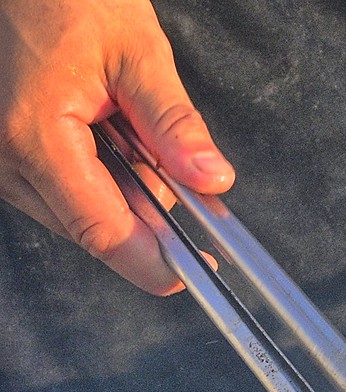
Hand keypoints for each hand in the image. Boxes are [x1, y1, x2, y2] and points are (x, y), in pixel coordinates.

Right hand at [0, 0, 232, 292]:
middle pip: (92, 229)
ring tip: (130, 130)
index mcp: (33, 135)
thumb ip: (174, 123)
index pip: (102, 231)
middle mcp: (5, 157)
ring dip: (123, 192)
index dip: (156, 262)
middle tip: (178, 167)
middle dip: (148, 215)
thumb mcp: (137, 53)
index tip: (199, 269)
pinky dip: (100, 178)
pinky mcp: (4, 153)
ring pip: (77, 214)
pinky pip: (60, 190)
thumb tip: (210, 180)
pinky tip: (112, 138)